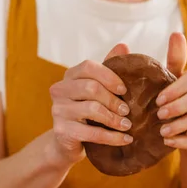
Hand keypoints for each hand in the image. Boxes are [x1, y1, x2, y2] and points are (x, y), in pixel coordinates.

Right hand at [48, 44, 133, 164]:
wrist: (69, 142)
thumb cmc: (88, 113)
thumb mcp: (98, 90)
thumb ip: (109, 69)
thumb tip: (123, 46)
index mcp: (70, 76)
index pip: (88, 67)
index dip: (109, 76)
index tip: (125, 90)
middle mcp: (60, 90)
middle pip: (91, 88)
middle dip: (114, 100)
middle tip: (128, 111)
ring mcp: (58, 110)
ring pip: (92, 109)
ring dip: (114, 119)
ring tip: (128, 125)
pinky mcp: (62, 131)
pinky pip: (92, 132)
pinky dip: (112, 137)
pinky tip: (125, 139)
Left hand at [156, 33, 186, 148]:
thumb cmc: (176, 103)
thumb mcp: (171, 83)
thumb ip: (174, 61)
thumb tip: (177, 33)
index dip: (177, 88)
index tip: (158, 100)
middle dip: (179, 106)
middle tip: (159, 115)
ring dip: (182, 124)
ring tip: (162, 132)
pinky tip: (170, 142)